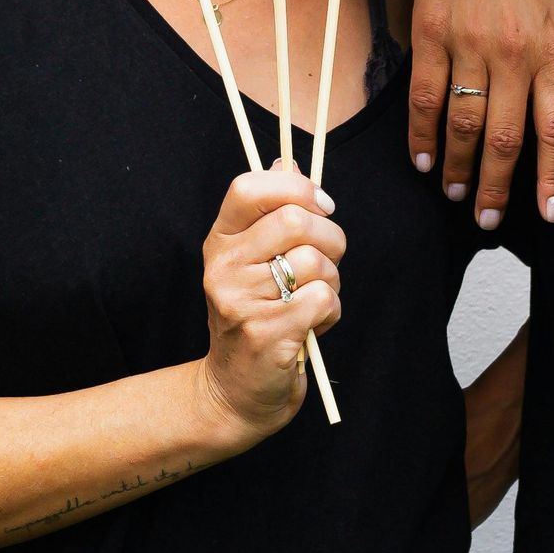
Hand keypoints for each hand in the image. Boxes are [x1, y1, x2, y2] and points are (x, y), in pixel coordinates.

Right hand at [198, 162, 344, 442]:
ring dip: (333, 282)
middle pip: (295, 221)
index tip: (319, 206)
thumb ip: (272, 210)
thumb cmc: (255, 319)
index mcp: (220, 242)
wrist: (235, 393)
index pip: (249, 187)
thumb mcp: (254, 262)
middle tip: (328, 261)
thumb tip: (288, 159)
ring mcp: (241, 301)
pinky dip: (331, 313)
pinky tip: (313, 327)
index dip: (295, 187)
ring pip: (316, 262)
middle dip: (331, 239)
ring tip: (314, 301)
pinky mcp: (266, 333)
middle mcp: (224, 268)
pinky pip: (324, 300)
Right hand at [407, 0, 553, 229]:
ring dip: (458, 169)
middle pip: (506, 139)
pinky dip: (422, 136)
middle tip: (490, 220)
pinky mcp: (430, 34)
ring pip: (464, 126)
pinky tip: (423, 160)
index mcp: (553, 47)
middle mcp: (513, 51)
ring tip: (456, 195)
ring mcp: (469, 43)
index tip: (552, 214)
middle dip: (499, 189)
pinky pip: (425, 98)